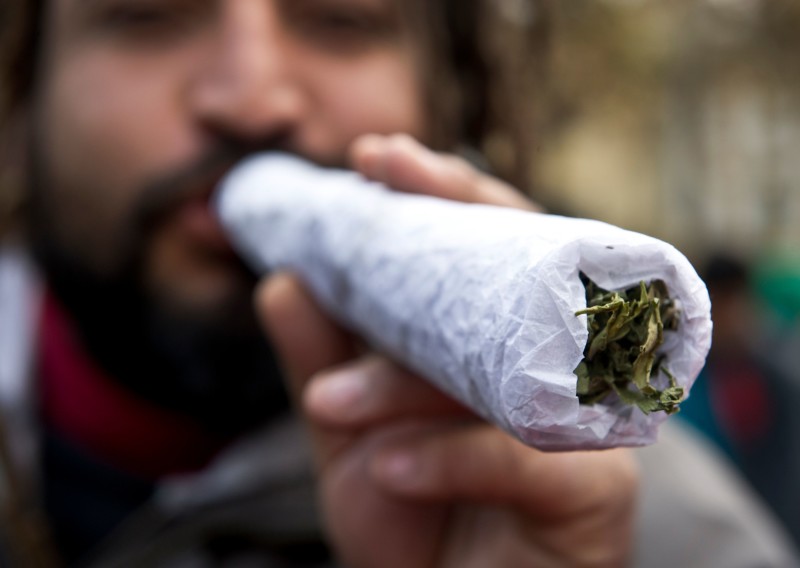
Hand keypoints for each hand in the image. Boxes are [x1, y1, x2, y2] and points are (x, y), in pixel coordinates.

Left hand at [256, 135, 637, 567]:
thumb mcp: (349, 435)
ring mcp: (585, 422)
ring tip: (333, 406)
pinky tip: (392, 470)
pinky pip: (517, 456)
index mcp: (504, 344)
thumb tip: (283, 282)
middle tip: (386, 169)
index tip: (375, 157)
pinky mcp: (594, 491)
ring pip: (504, 364)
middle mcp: (557, 366)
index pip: (492, 245)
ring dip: (408, 382)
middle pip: (528, 262)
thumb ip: (323, 363)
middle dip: (458, 209)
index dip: (446, 191)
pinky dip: (445, 458)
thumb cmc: (412, 516)